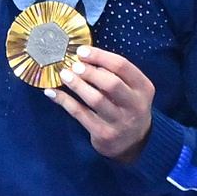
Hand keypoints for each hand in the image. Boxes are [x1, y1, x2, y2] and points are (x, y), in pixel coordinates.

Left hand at [48, 45, 154, 161]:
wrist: (133, 144)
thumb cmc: (127, 108)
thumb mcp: (131, 90)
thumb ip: (115, 75)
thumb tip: (85, 59)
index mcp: (143, 88)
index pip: (122, 66)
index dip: (100, 56)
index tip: (81, 51)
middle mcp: (135, 105)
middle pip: (111, 83)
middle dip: (89, 72)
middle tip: (74, 65)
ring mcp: (120, 122)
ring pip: (96, 100)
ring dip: (77, 85)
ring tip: (64, 75)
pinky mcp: (104, 134)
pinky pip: (80, 114)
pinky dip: (64, 101)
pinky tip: (52, 93)